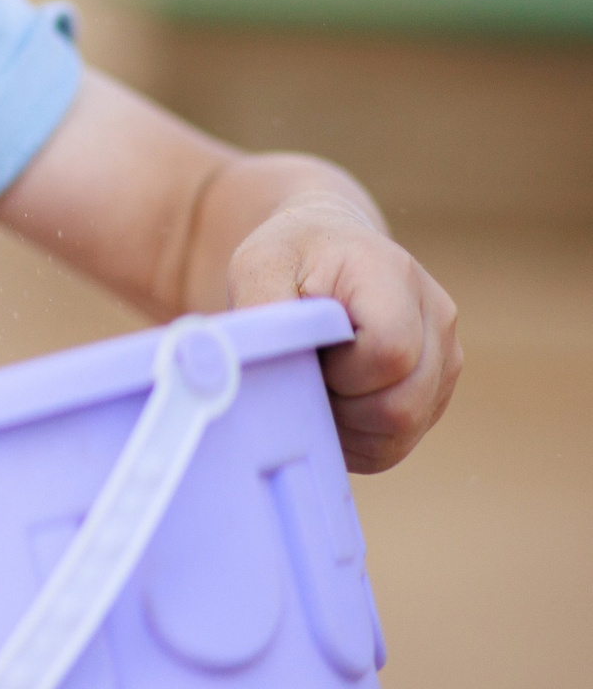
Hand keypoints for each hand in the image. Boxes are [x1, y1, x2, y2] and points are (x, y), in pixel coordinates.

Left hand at [227, 198, 461, 472]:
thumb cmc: (290, 257)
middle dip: (340, 406)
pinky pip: (399, 441)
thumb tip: (245, 371)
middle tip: (303, 374)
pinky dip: (356, 437)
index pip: (390, 352)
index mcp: (394, 276)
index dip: (340, 371)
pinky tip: (331, 401)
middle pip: (401, 404)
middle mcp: (436, 317)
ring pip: (403, 429)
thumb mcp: (258, 266)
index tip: (306, 351)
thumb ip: (261, 314)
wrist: (327, 248)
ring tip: (314, 384)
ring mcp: (445, 356)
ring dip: (346, 425)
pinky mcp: (437, 389)